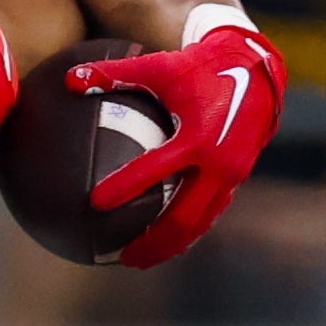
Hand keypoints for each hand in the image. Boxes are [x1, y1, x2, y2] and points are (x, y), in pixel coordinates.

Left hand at [74, 19, 286, 267]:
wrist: (256, 71)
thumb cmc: (200, 67)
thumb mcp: (159, 66)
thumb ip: (114, 74)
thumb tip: (69, 79)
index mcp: (198, 136)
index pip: (155, 169)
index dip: (125, 187)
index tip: (95, 203)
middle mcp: (218, 163)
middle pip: (183, 218)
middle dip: (154, 242)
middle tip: (123, 257)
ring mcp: (231, 176)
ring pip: (198, 223)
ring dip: (170, 245)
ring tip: (140, 259)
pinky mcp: (236, 180)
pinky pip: (208, 213)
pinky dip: (186, 230)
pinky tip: (163, 240)